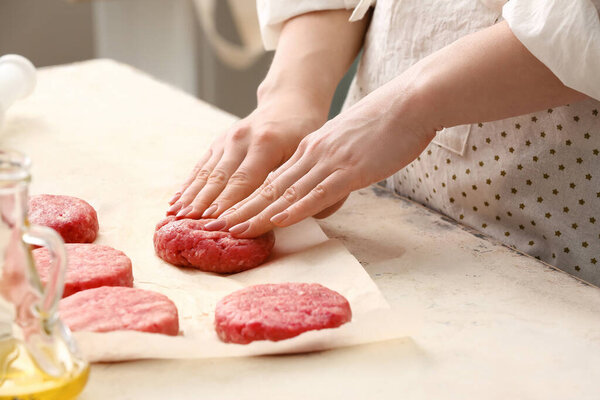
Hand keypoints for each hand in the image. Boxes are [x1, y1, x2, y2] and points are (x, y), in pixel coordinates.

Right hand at [167, 95, 326, 218]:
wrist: (287, 103)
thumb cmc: (301, 132)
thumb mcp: (301, 152)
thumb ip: (289, 178)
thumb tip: (280, 212)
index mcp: (265, 144)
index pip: (244, 180)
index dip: (229, 203)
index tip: (216, 221)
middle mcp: (241, 140)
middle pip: (219, 178)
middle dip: (203, 203)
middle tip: (189, 223)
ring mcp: (226, 140)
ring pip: (205, 172)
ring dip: (190, 195)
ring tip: (176, 215)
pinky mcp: (218, 143)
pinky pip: (201, 166)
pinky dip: (188, 185)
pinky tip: (176, 200)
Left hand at [206, 85, 435, 237]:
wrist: (410, 101)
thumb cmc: (385, 124)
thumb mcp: (350, 145)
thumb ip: (333, 167)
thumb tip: (323, 192)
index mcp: (311, 148)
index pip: (272, 179)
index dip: (246, 199)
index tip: (226, 215)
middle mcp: (311, 154)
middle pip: (268, 187)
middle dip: (239, 209)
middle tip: (212, 227)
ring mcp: (328, 161)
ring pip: (285, 193)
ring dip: (257, 214)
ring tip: (232, 231)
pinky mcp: (349, 169)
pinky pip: (316, 193)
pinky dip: (294, 209)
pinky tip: (277, 221)